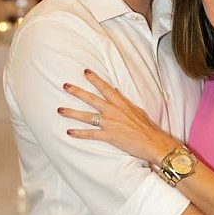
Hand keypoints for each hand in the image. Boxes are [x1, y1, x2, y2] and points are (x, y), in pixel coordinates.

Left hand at [58, 69, 177, 162]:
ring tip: (60, 110)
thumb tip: (116, 93)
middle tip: (65, 85)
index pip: (106, 88)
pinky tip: (69, 132)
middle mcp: (114, 111)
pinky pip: (90, 134)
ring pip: (86, 116)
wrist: (154, 142)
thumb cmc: (148, 129)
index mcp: (122, 104)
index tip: (85, 71)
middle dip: (77, 91)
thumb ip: (125, 103)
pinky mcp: (109, 136)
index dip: (95, 79)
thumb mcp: (138, 111)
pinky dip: (79, 133)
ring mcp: (110, 123)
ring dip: (72, 113)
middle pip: (91, 99)